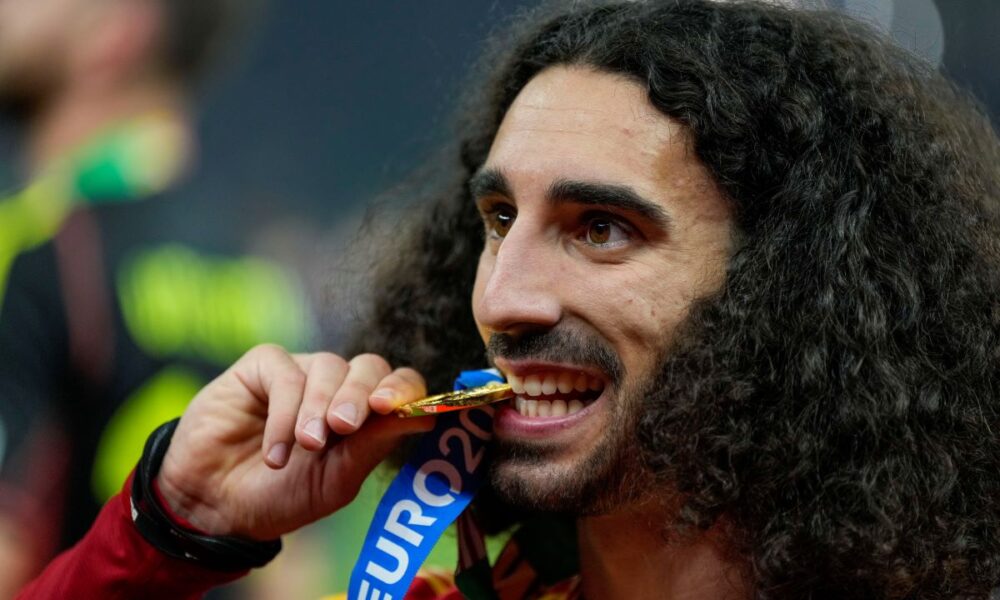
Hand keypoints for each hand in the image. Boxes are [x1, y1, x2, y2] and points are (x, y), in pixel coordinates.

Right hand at [155, 344, 432, 539]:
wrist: (216, 507)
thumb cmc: (281, 495)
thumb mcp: (335, 480)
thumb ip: (374, 445)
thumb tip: (424, 415)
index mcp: (365, 412)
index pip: (399, 385)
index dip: (402, 389)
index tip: (389, 407)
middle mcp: (337, 386)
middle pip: (368, 367)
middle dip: (359, 395)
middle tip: (343, 427)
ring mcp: (301, 373)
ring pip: (328, 367)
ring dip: (317, 409)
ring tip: (304, 446)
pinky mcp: (261, 367)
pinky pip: (284, 372)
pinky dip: (283, 411)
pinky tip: (276, 450)